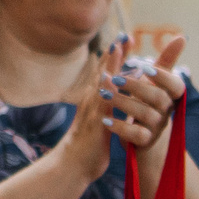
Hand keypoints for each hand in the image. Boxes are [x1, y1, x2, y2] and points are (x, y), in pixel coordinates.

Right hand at [54, 36, 124, 180]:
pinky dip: (105, 89)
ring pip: (101, 81)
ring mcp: (92, 109)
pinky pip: (101, 104)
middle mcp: (91, 100)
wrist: (73, 164)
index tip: (125, 40)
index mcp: (96, 100)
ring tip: (118, 46)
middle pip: (103, 71)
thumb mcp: (101, 123)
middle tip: (124, 34)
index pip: (106, 74)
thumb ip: (107, 110)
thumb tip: (114, 101)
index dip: (115, 57)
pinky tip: (109, 77)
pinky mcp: (95, 122)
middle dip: (114, 53)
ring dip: (109, 64)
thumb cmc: (89, 146)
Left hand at [100, 34, 187, 160]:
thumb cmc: (149, 101)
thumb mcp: (156, 80)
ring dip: (123, 103)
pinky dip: (120, 127)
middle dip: (136, 86)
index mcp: (170, 95)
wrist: (144, 135)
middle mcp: (167, 111)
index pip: (177, 86)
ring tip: (103, 94)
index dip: (163, 77)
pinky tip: (105, 120)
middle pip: (158, 98)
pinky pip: (136, 135)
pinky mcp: (146, 141)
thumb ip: (167, 59)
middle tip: (114, 78)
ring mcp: (157, 127)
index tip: (144, 67)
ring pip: (146, 115)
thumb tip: (181, 37)